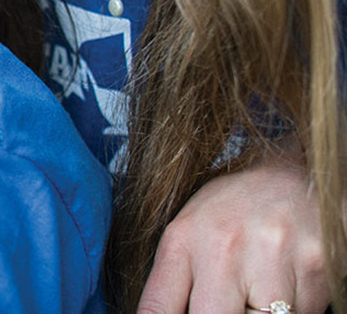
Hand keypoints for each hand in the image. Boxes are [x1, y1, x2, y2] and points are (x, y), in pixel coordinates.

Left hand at [137, 147, 327, 313]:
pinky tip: (288, 280)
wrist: (293, 174)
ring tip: (260, 287)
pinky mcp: (316, 266)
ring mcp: (272, 258)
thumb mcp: (188, 236)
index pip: (158, 309)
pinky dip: (296, 308)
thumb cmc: (234, 210)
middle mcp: (223, 248)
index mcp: (182, 241)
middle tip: (227, 303)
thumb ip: (173, 283)